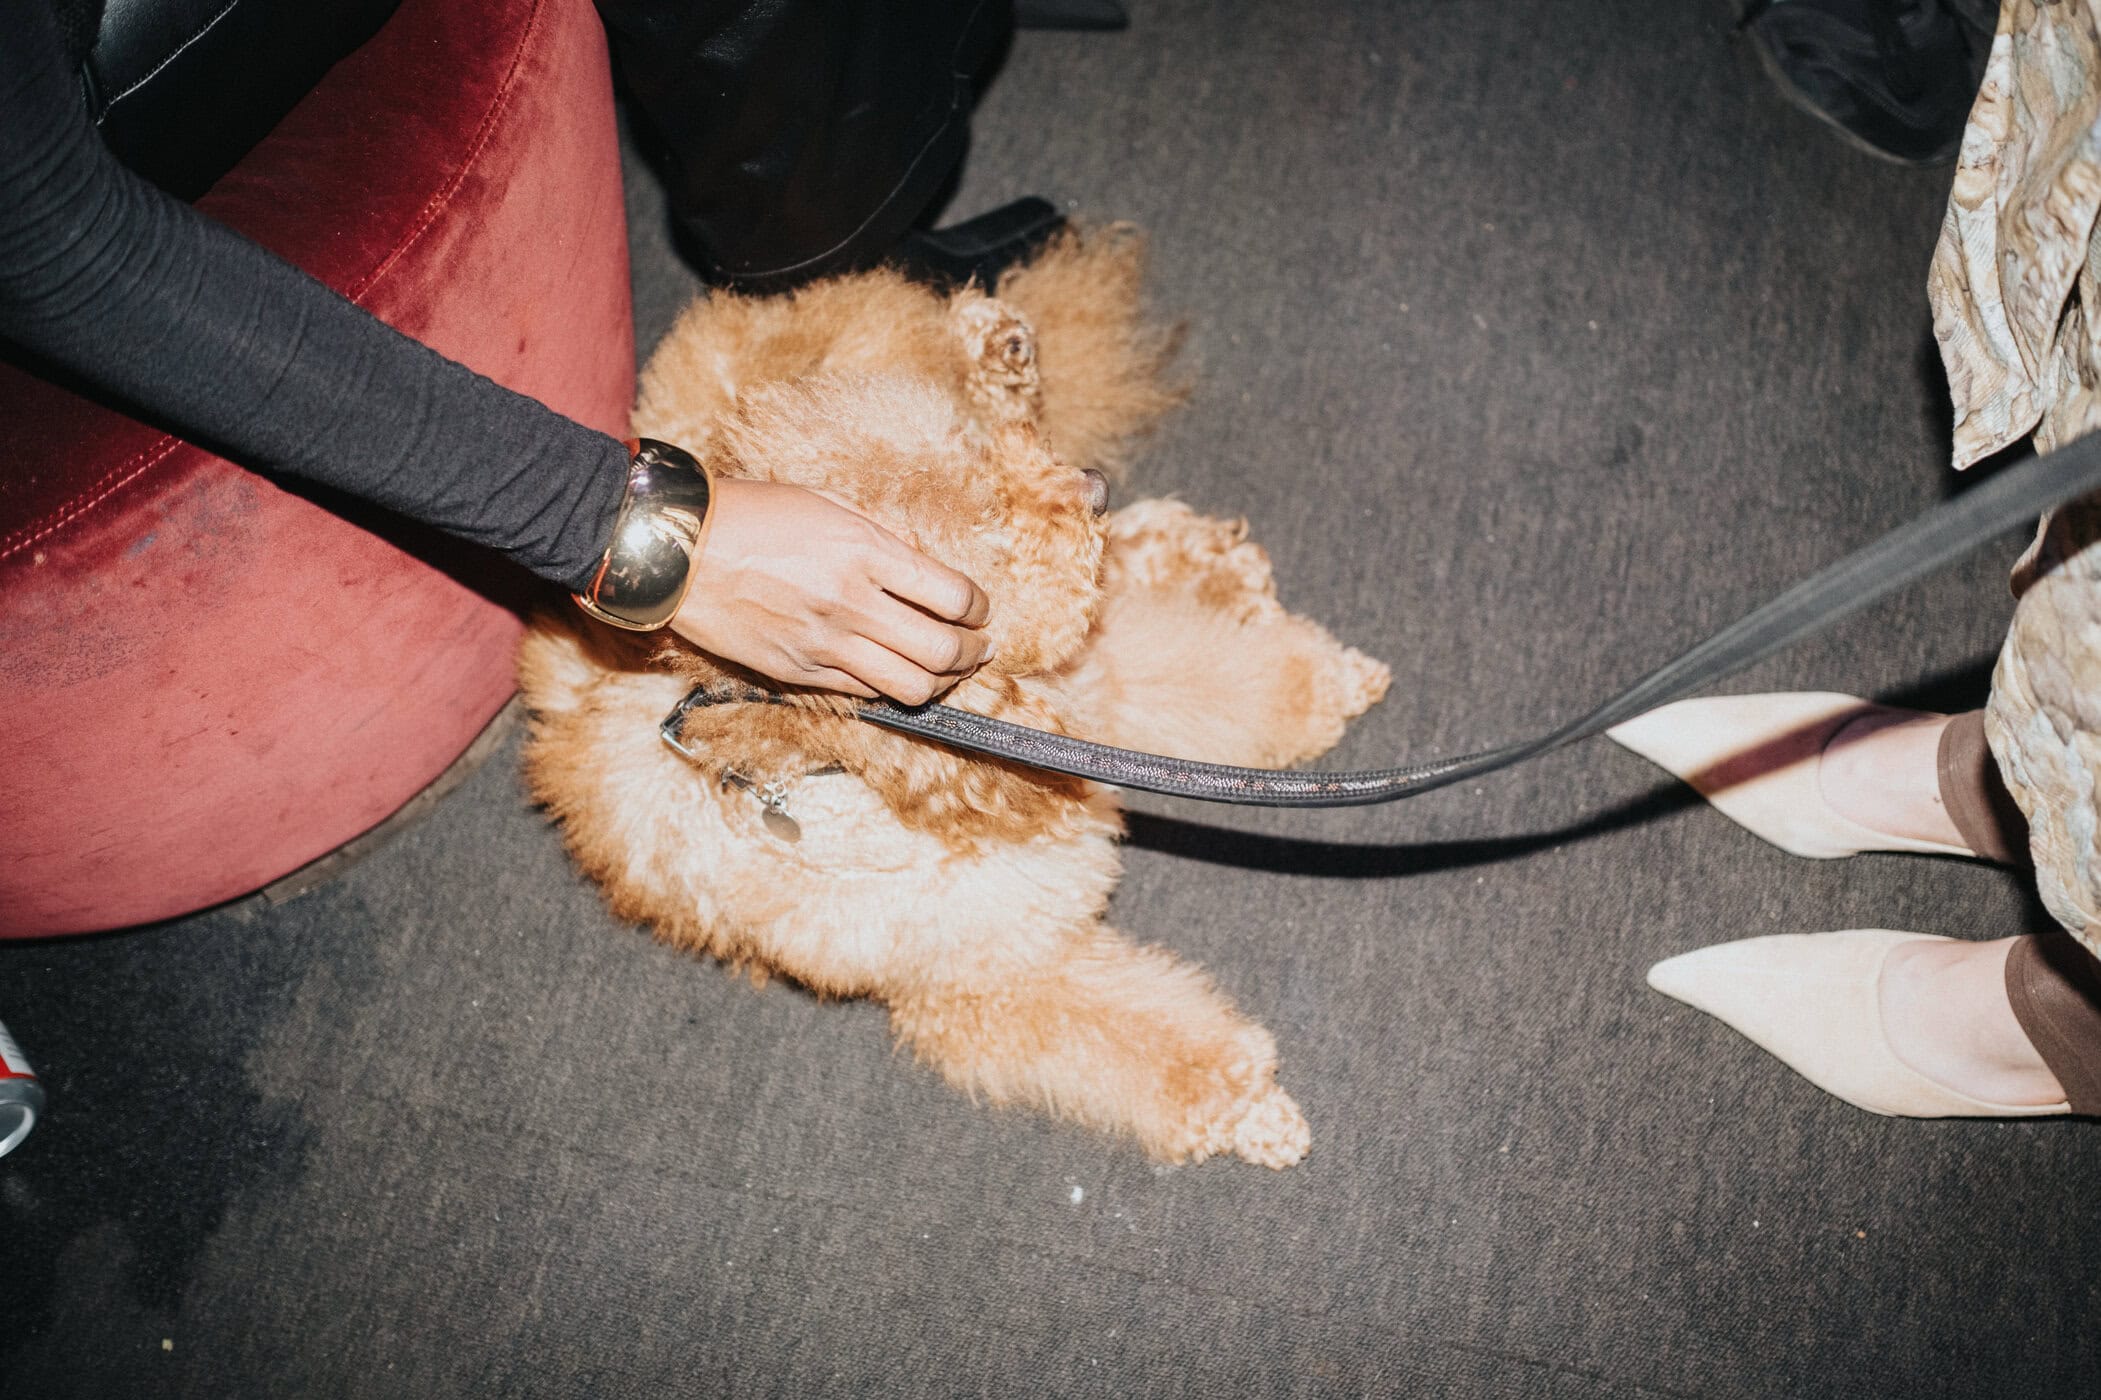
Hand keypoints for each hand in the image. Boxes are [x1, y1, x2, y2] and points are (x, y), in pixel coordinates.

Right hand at [669, 478, 990, 702]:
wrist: (678, 551)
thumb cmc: (751, 516)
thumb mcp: (827, 504)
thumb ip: (882, 539)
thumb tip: (925, 568)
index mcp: (864, 551)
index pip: (953, 595)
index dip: (979, 607)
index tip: (979, 608)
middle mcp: (851, 602)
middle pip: (943, 650)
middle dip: (973, 652)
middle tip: (978, 646)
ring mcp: (825, 643)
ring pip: (912, 686)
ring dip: (943, 681)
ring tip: (948, 670)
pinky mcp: (799, 672)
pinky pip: (865, 693)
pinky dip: (892, 687)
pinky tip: (897, 673)